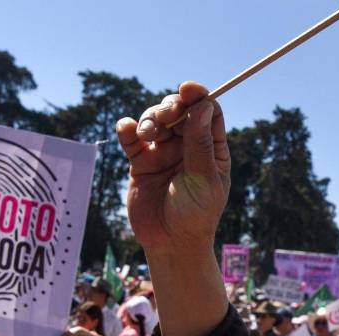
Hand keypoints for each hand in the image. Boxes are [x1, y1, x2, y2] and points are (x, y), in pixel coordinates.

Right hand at [116, 81, 229, 254]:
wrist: (170, 244)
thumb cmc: (195, 215)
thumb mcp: (203, 179)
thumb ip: (200, 143)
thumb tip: (202, 106)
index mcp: (211, 148)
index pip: (206, 112)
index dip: (198, 96)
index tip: (188, 89)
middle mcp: (187, 146)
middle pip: (179, 111)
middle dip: (170, 107)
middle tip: (165, 117)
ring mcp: (162, 153)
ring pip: (155, 121)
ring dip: (150, 120)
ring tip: (146, 135)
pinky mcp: (140, 163)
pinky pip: (132, 139)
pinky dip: (128, 129)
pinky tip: (127, 129)